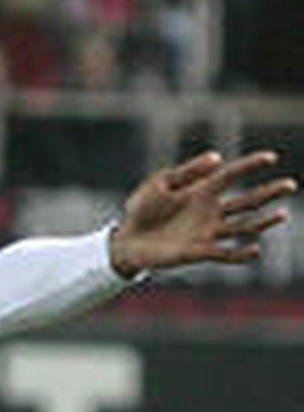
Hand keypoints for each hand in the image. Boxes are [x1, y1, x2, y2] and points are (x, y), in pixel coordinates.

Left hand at [110, 150, 295, 275]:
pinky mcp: (197, 252)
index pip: (232, 175)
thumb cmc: (141, 209)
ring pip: (242, 227)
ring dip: (262, 222)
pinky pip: (223, 254)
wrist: (125, 240)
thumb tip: (217, 157)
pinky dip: (239, 253)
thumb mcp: (161, 184)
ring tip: (283, 214)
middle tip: (290, 184)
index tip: (271, 158)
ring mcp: (205, 232)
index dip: (251, 165)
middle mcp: (209, 211)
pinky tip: (255, 250)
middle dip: (268, 193)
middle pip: (246, 201)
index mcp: (201, 191)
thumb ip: (188, 172)